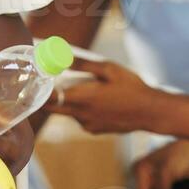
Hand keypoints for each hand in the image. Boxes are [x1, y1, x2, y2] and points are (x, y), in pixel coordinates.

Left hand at [42, 58, 158, 134]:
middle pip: (54, 108)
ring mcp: (88, 125)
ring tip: (83, 87)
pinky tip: (96, 100)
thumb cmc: (131, 88)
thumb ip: (83, 64)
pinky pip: (80, 118)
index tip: (37, 82)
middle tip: (51, 82)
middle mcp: (82, 115)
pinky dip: (81, 109)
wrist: (151, 112)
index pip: (50, 100)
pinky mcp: (95, 130)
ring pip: (68, 112)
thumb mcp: (109, 69)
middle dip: (49, 96)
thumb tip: (62, 57)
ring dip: (69, 101)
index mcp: (83, 99)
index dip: (39, 92)